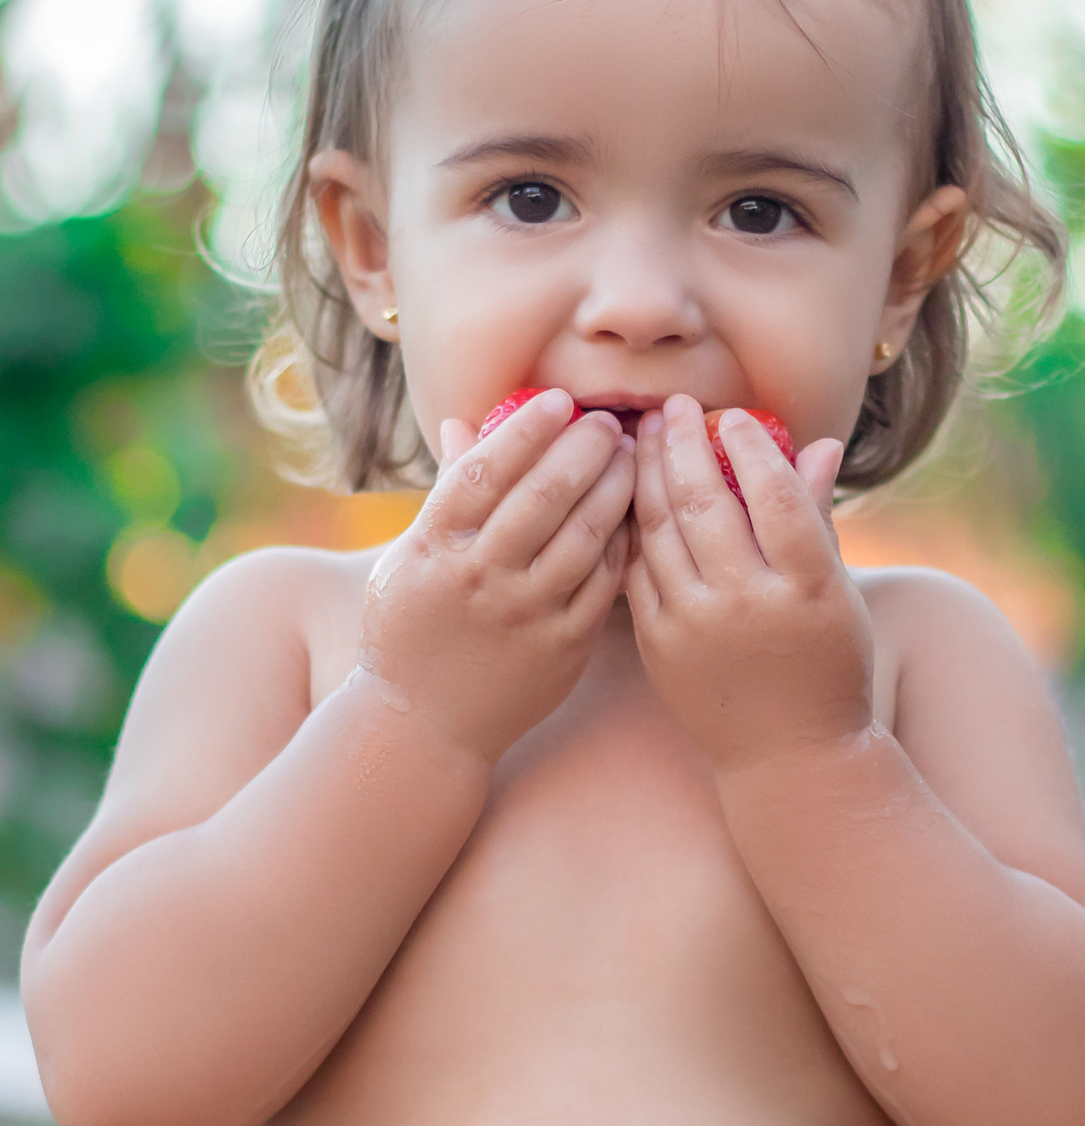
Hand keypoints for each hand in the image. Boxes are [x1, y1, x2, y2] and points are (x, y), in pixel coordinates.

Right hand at [359, 389, 634, 763]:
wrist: (422, 725)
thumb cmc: (411, 627)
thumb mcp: (409, 556)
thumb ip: (447, 491)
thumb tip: (461, 421)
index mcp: (436, 546)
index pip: (486, 470)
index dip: (527, 429)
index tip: (559, 400)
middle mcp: (480, 577)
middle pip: (544, 496)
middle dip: (584, 448)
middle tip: (608, 422)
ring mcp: (524, 615)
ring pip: (583, 535)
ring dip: (614, 487)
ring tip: (630, 457)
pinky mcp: (562, 648)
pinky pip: (603, 582)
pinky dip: (622, 542)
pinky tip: (635, 514)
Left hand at [625, 394, 872, 770]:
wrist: (787, 757)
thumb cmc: (827, 664)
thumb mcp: (838, 593)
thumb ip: (817, 516)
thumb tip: (821, 443)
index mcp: (807, 588)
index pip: (775, 497)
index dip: (752, 448)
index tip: (733, 416)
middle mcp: (748, 605)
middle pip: (705, 502)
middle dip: (683, 443)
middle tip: (673, 405)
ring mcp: (696, 626)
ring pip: (660, 529)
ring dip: (646, 472)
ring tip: (641, 434)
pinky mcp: (658, 644)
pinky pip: (635, 568)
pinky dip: (629, 523)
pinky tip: (625, 489)